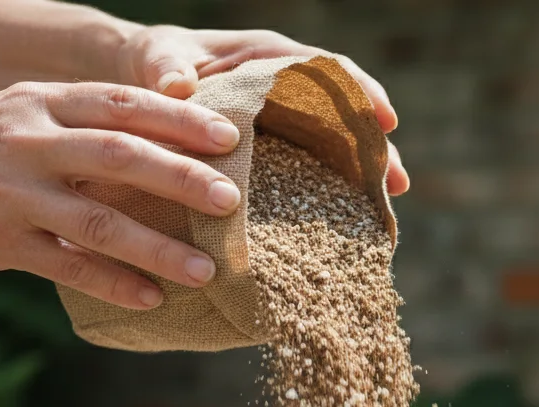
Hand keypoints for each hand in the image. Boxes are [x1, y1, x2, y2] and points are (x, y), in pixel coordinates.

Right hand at [0, 81, 243, 309]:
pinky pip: (67, 267)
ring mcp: (11, 193)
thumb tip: (158, 147)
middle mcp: (26, 140)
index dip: (179, 119)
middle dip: (182, 177)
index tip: (228, 137)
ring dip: (158, 247)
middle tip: (232, 199)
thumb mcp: (13, 117)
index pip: (121, 103)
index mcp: (38, 102)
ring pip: (99, 219)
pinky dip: (113, 284)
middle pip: (119, 155)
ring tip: (206, 270)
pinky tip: (151, 300)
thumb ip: (75, 126)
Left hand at [116, 26, 409, 195]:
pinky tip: (342, 219)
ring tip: (385, 206)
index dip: (360, 91)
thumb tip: (178, 86)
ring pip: (333, 143)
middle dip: (374, 145)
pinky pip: (308, 166)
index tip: (385, 119)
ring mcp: (282, 121)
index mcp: (266, 56)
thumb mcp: (157, 60)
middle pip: (343, 111)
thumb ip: (167, 69)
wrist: (140, 83)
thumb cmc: (154, 63)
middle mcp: (284, 86)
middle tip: (397, 182)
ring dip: (361, 173)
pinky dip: (327, 188)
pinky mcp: (273, 149)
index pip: (326, 67)